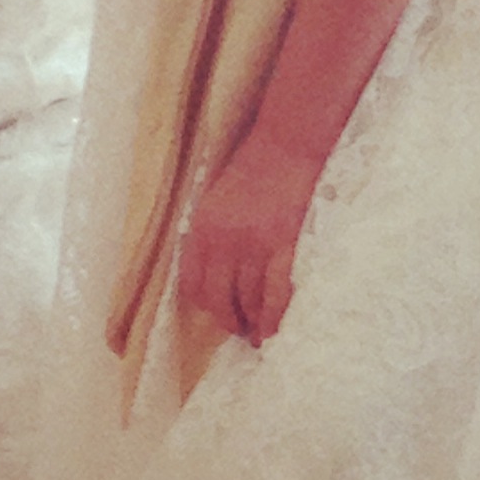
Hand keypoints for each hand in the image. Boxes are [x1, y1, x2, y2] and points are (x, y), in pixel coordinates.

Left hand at [177, 135, 327, 347]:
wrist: (287, 145)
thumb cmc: (255, 169)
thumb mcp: (218, 201)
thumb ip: (213, 236)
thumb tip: (219, 275)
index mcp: (201, 228)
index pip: (192, 284)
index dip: (205, 307)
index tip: (219, 315)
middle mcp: (221, 241)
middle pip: (218, 300)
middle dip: (230, 321)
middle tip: (242, 331)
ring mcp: (252, 245)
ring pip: (248, 302)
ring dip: (254, 324)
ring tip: (261, 334)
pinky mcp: (282, 246)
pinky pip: (274, 295)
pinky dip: (273, 316)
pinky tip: (276, 327)